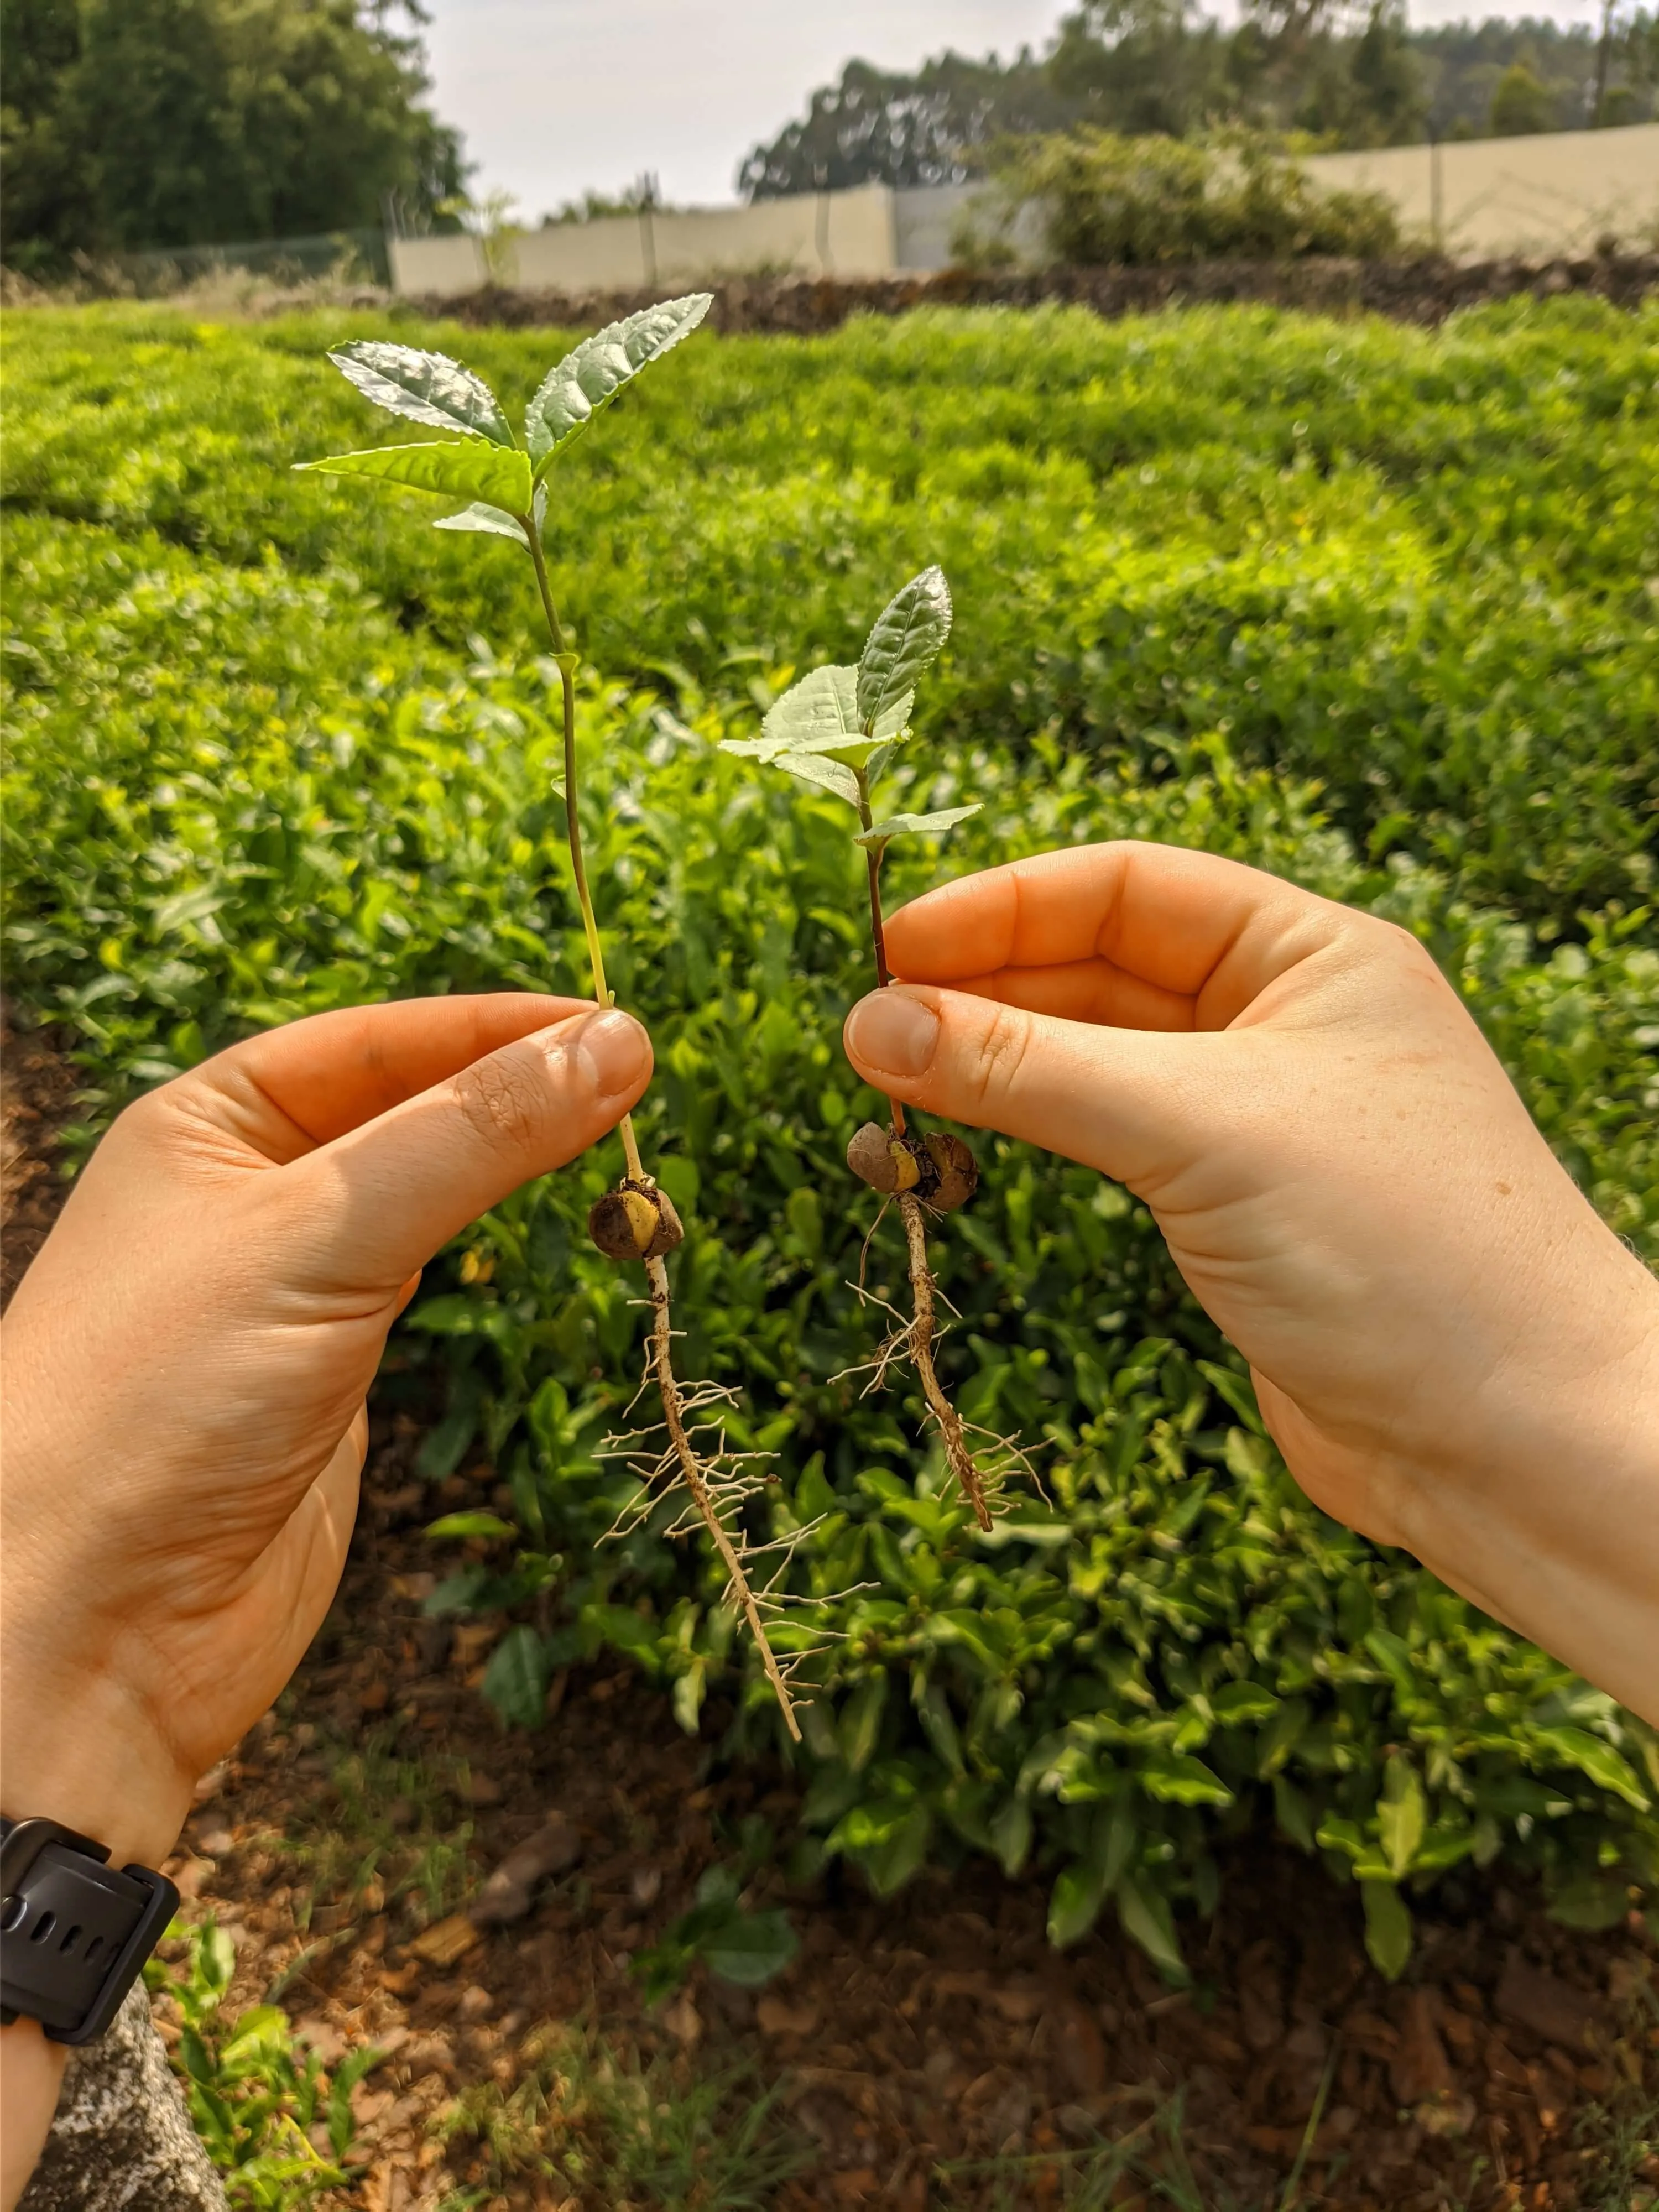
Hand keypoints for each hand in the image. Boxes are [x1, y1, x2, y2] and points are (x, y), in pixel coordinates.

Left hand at [1, 995, 649, 1869]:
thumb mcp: (326, 1231)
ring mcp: (287, 1290)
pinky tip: (552, 1244)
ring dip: (515, 1174)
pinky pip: (425, 1288)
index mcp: (204, 1126)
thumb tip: (617, 1040)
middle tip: (641, 1084)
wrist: (88, 1627)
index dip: (496, 1026)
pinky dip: (496, 1260)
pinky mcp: (327, 1380)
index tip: (617, 1024)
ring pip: (425, 1200)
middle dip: (515, 1094)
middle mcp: (241, 1196)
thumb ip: (475, 1135)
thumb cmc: (159, 1401)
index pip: (377, 1039)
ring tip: (624, 1153)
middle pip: (407, 1111)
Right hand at [842, 842, 1658, 1722]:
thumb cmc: (1401, 1251)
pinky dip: (1029, 1145)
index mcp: (1313, 956)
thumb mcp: (1200, 1131)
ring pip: (1093, 1067)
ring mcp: (1260, 1123)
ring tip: (888, 1102)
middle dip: (982, 996)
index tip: (889, 953)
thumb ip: (1033, 1071)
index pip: (1127, 888)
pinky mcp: (1236, 1216)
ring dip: (991, 1076)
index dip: (1002, 908)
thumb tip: (874, 1023)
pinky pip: (1108, 1149)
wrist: (1514, 1440)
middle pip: (1098, 973)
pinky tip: (958, 1158)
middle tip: (866, 1037)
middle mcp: (1287, 1024)